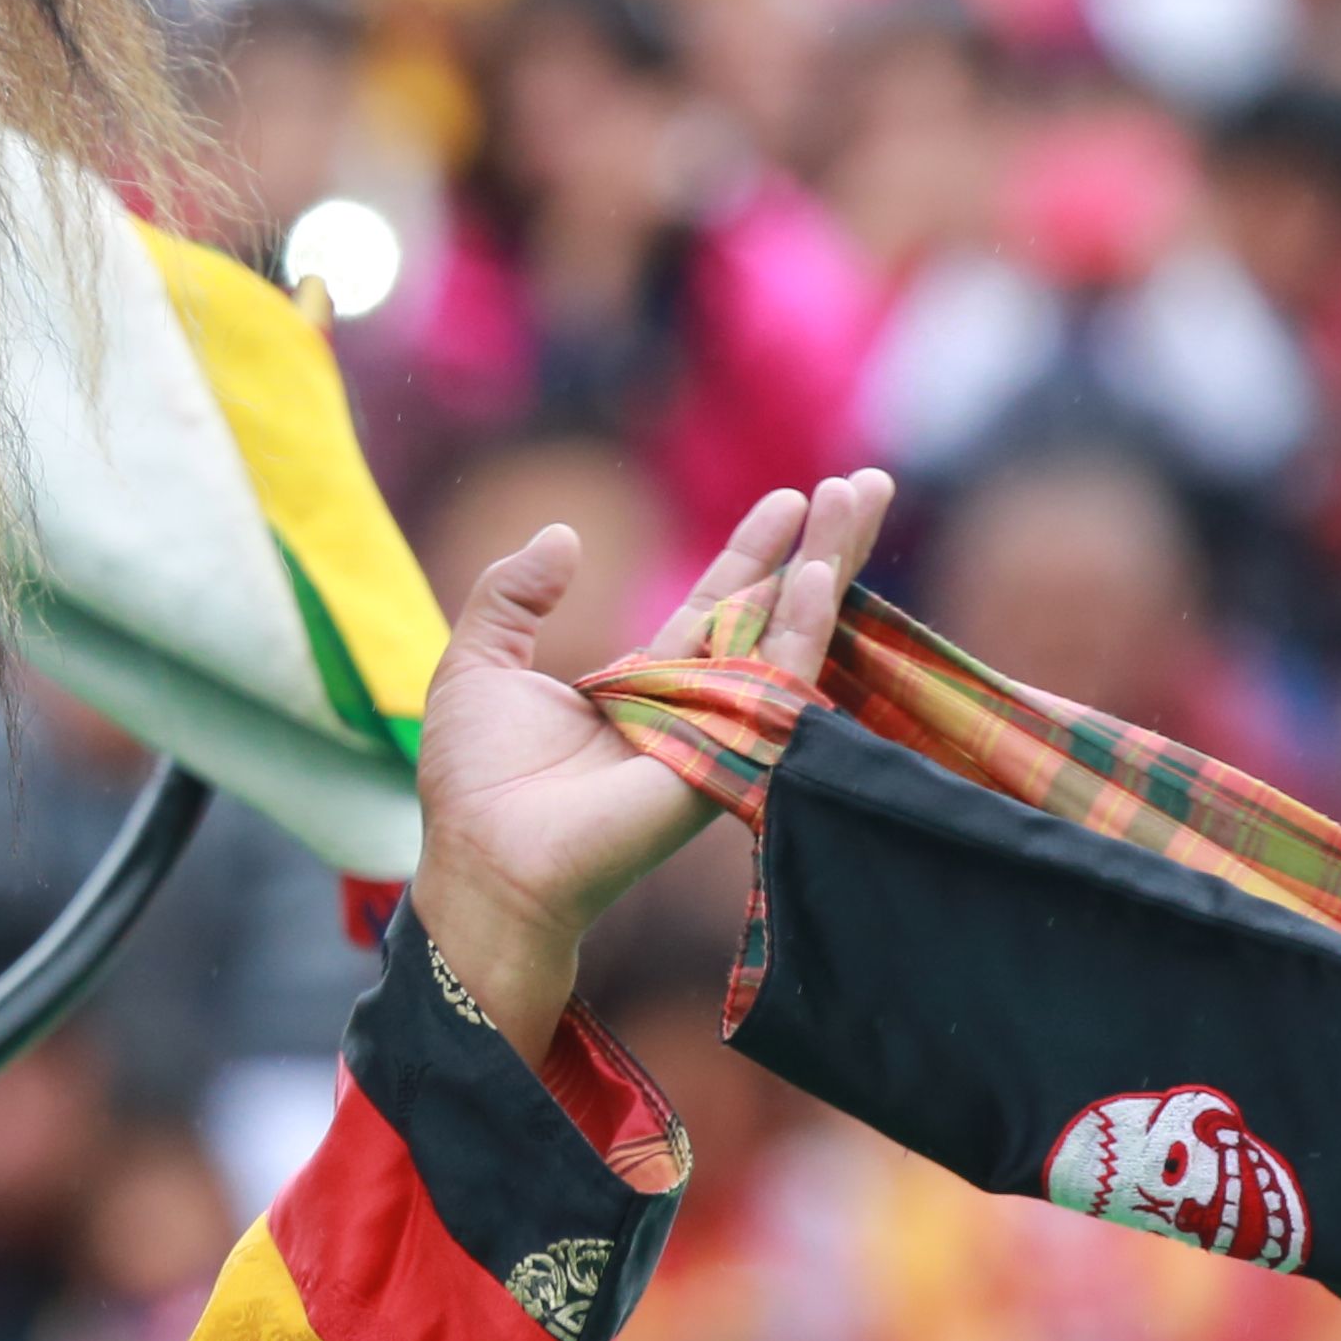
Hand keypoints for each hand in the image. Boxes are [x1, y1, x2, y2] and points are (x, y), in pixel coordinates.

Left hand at [409, 471, 888, 1053]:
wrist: (480, 858)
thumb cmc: (473, 782)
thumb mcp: (478, 664)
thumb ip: (511, 595)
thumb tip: (562, 534)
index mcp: (644, 685)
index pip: (716, 605)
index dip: (754, 553)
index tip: (789, 499)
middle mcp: (693, 705)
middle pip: (770, 611)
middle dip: (820, 548)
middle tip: (867, 482)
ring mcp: (716, 732)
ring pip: (787, 635)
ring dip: (827, 564)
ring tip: (863, 492)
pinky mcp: (724, 758)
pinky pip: (773, 686)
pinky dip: (801, 630)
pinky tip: (820, 577)